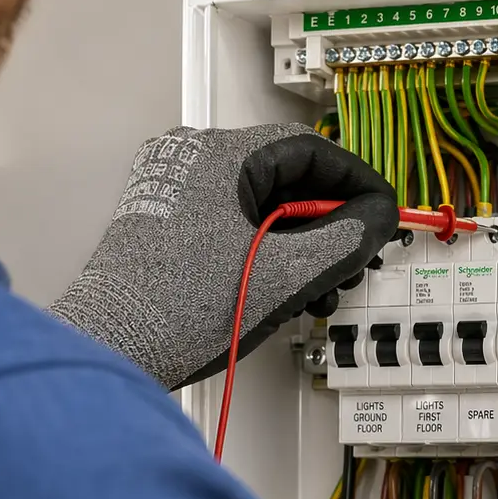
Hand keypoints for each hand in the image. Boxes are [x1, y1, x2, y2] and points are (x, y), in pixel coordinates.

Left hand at [51, 125, 398, 388]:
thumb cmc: (182, 308)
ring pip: (265, 206)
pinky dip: (271, 252)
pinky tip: (288, 291)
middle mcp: (194, 161)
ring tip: (323, 288)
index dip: (357, 185)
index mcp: (219, 155)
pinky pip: (238, 225)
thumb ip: (344, 241)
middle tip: (356, 261)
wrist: (114, 347)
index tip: (383, 215)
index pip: (311, 150)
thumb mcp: (285, 275)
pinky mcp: (169, 226)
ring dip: (304, 245)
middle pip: (289, 178)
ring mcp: (178, 193)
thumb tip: (378, 220)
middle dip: (332, 224)